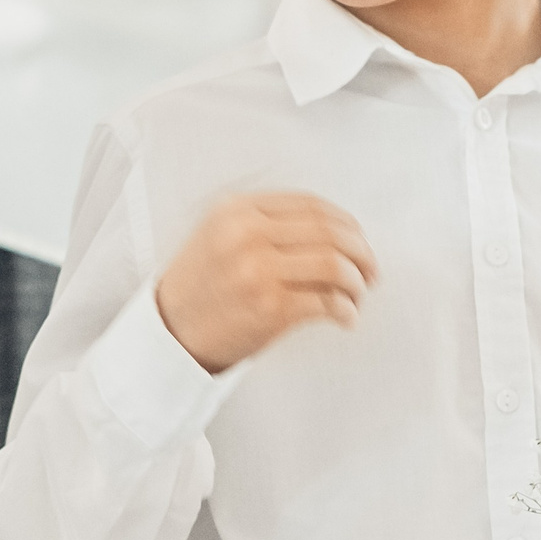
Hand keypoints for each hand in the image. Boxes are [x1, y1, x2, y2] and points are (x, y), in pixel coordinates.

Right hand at [155, 194, 376, 373]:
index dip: (346, 223)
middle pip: (330, 232)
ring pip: (334, 265)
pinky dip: (345, 311)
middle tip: (370, 271)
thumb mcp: (220, 235)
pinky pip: (327, 302)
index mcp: (237, 210)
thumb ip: (266, 222)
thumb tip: (335, 230)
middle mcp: (248, 234)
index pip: (311, 205)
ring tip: (356, 296)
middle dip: (361, 253)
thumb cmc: (201, 288)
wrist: (170, 335)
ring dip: (356, 283)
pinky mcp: (270, 308)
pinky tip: (345, 317)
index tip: (359, 240)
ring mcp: (258, 271)